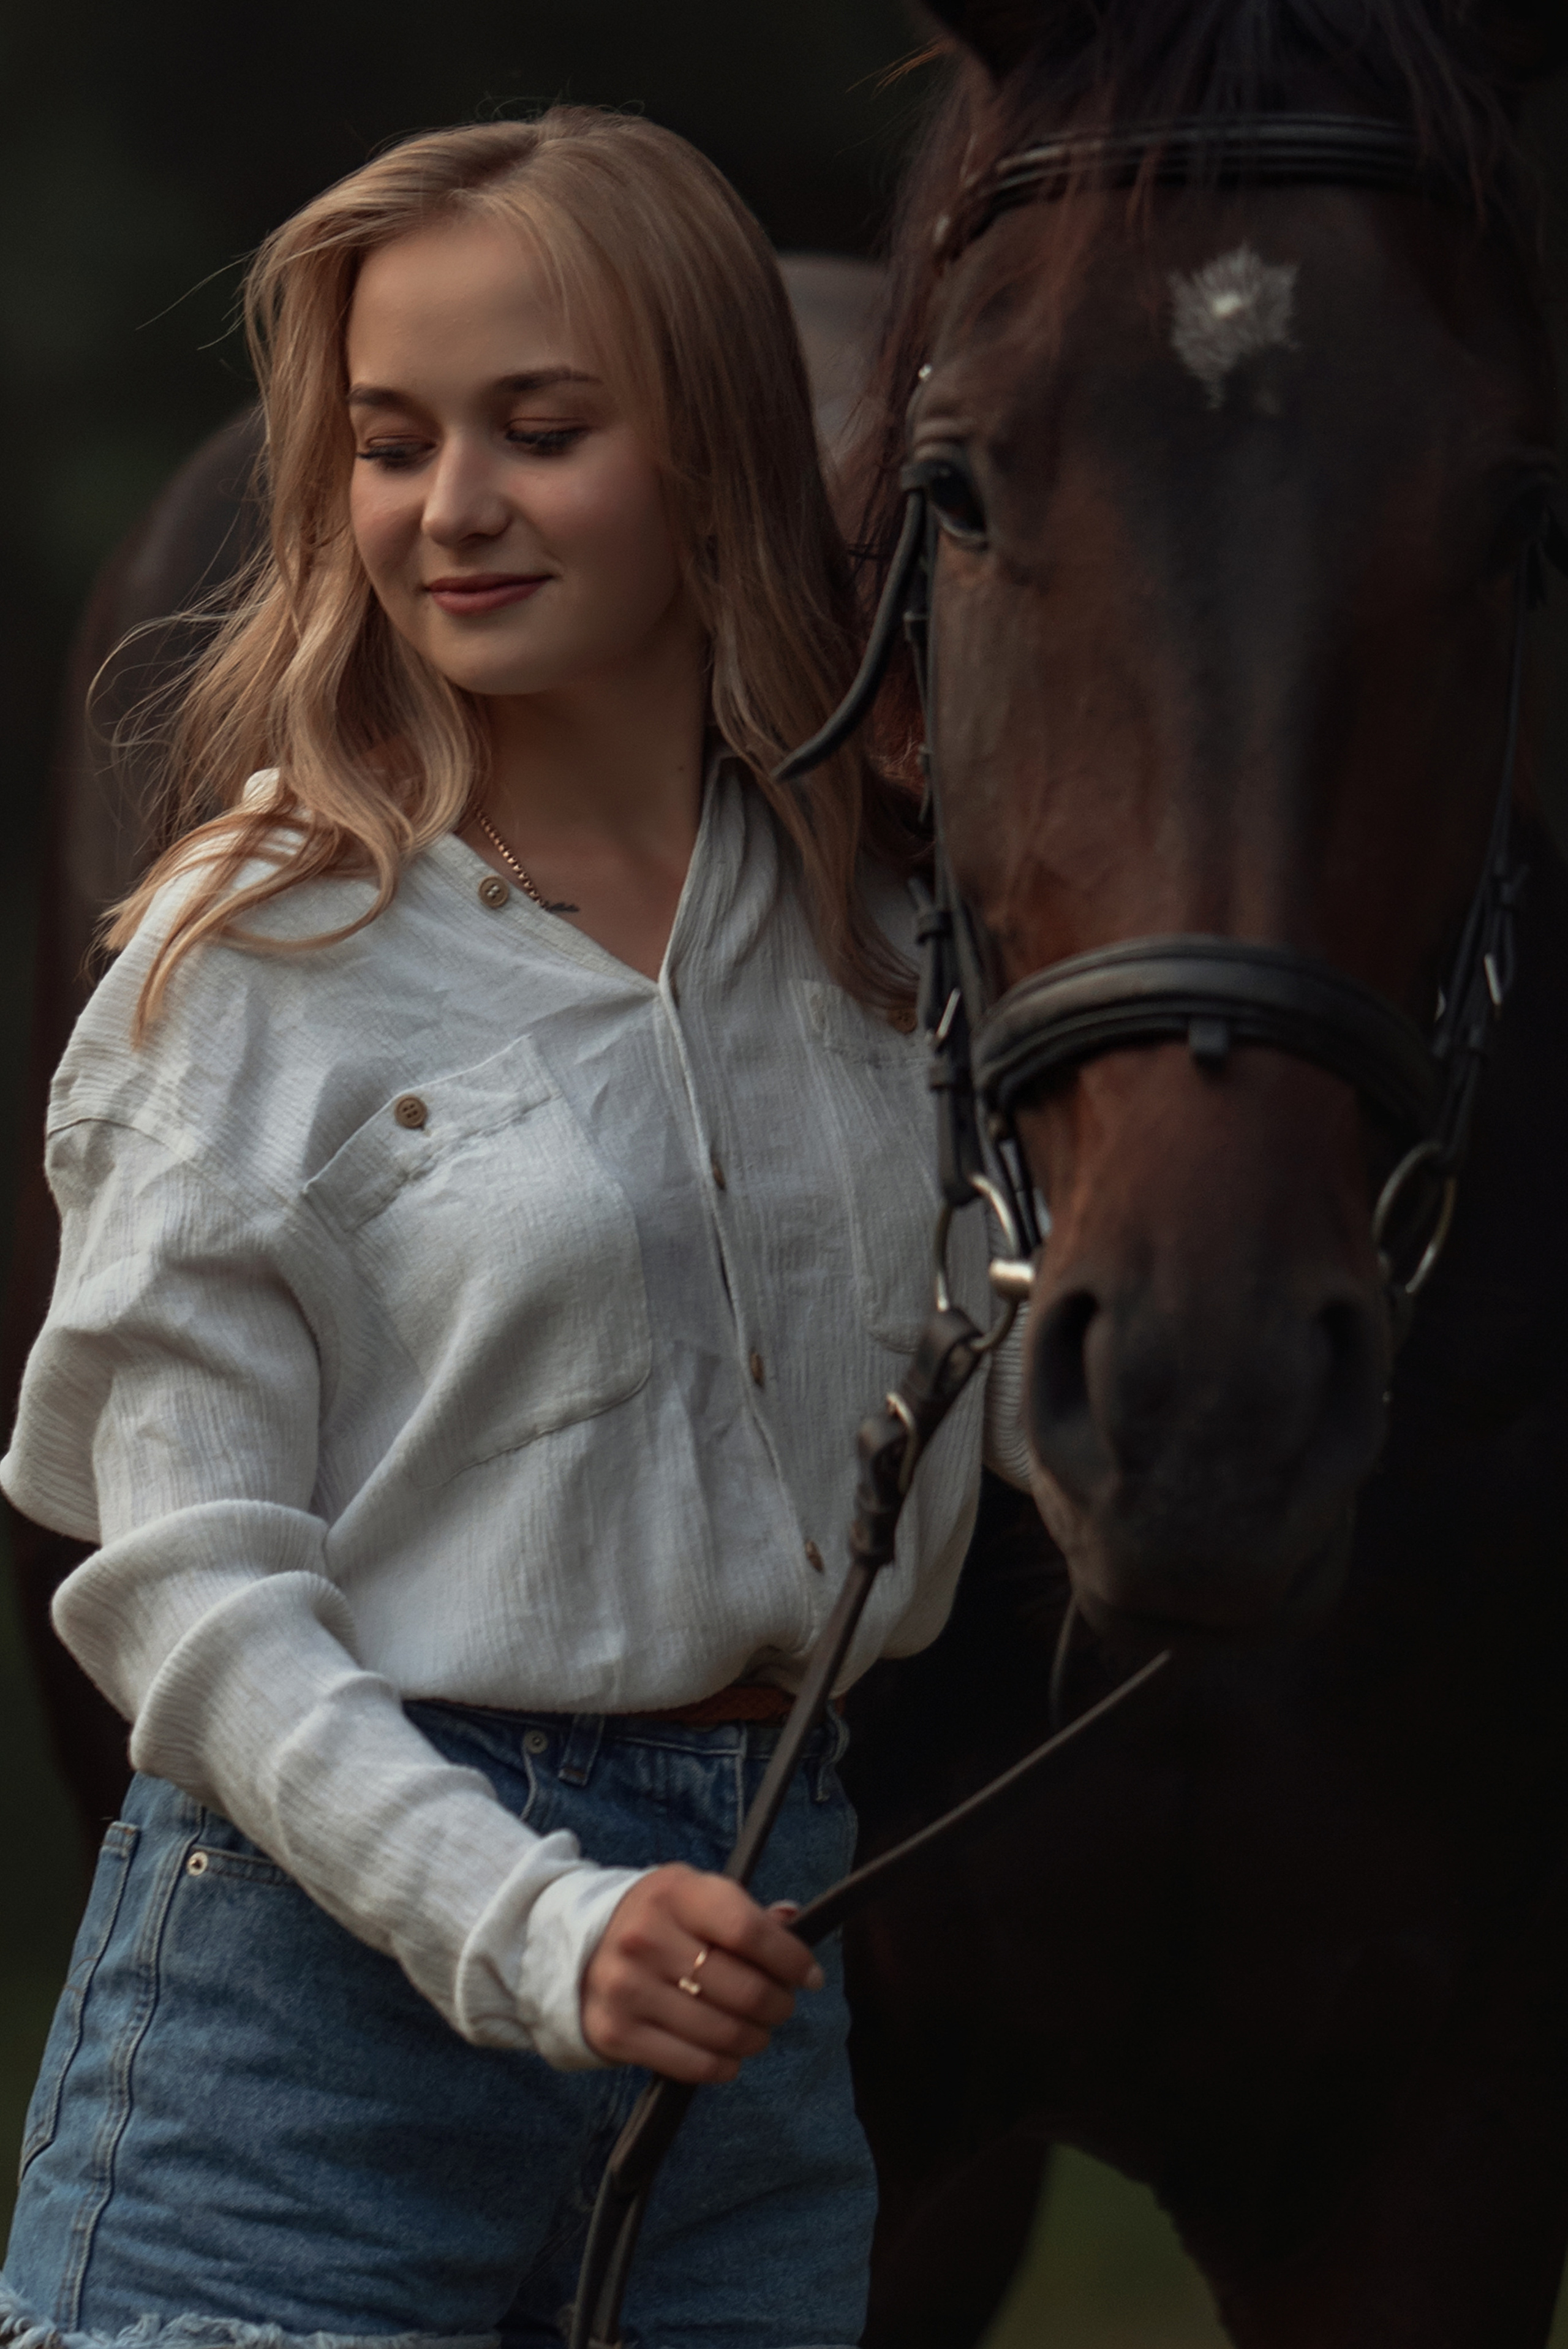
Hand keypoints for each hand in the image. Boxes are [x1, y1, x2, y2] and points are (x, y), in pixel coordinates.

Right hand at [581, 1863, 823, 2082]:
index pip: (748, 1931)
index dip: (791, 1959)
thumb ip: (743, 1912)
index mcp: (674, 1893)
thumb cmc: (655, 1921)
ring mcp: (627, 1988)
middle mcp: (646, 1938)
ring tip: (756, 2030)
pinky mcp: (617, 2033)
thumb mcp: (693, 1896)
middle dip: (779, 2004)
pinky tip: (729, 2054)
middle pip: (744, 1988)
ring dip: (755, 2038)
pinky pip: (694, 2064)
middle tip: (781, 2005)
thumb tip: (794, 1921)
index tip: (810, 1976)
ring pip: (724, 2032)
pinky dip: (724, 2065)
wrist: (575, 1948)